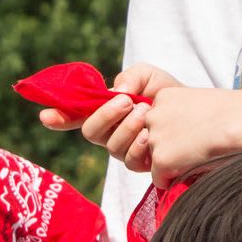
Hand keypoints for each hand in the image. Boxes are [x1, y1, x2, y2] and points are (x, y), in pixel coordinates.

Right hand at [36, 62, 182, 165]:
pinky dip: (139, 146)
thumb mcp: (148, 76)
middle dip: (105, 116)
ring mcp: (122, 151)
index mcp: (103, 112)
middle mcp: (107, 134)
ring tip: (145, 112)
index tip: (46, 116)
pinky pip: (130, 161)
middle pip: (89, 132)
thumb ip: (130, 78)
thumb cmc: (168, 94)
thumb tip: (114, 93)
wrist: (196, 110)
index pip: (74, 116)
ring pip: (110, 146)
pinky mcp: (140, 165)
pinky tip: (150, 135)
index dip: (59, 117)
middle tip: (126, 101)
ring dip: (127, 127)